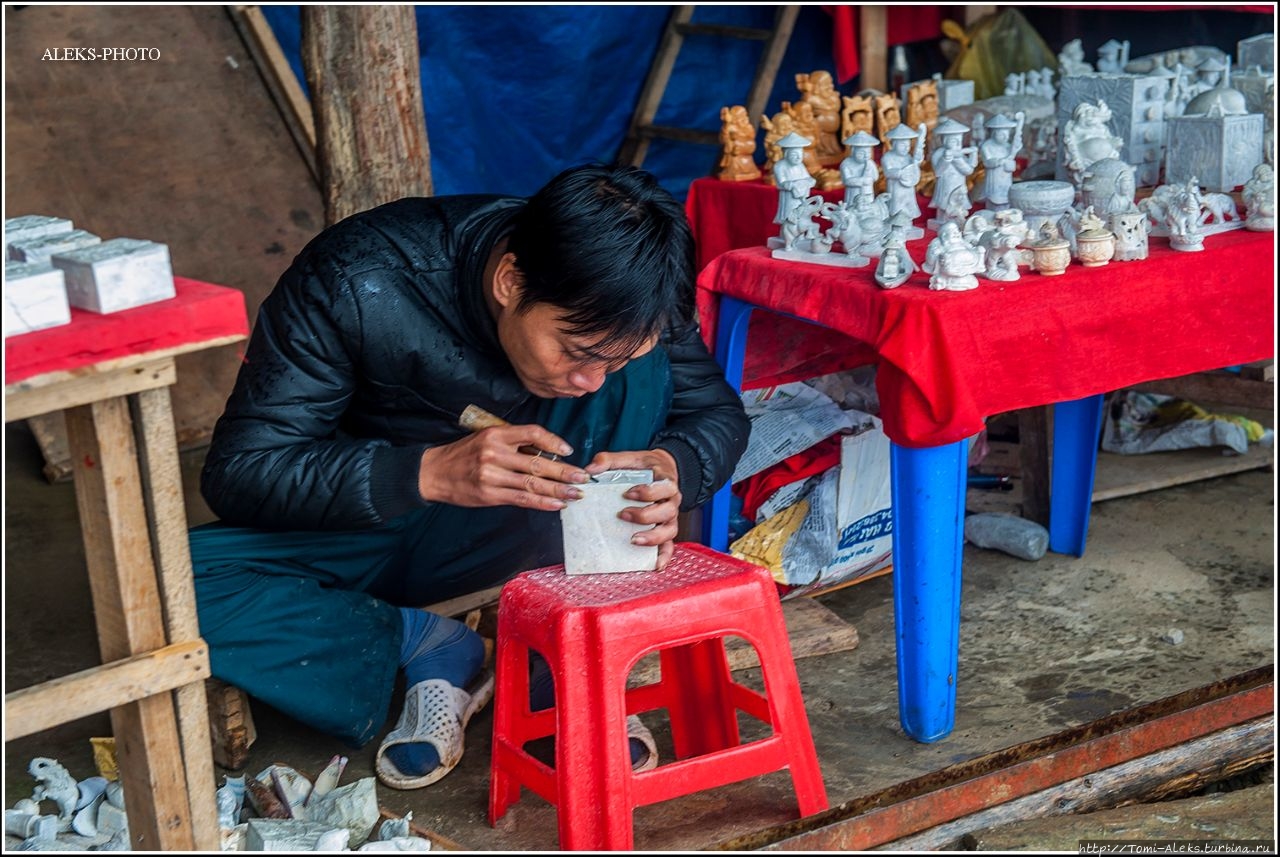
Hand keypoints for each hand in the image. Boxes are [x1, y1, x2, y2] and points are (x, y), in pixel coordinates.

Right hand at [417, 424, 592, 510]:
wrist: (434, 472)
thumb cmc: (464, 454)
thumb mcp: (485, 438)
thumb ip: (512, 442)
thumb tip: (546, 453)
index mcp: (495, 434)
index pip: (532, 433)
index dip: (553, 441)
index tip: (568, 450)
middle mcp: (494, 453)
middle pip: (537, 462)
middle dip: (564, 472)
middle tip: (582, 477)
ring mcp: (492, 475)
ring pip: (532, 484)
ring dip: (558, 491)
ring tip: (576, 494)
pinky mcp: (489, 494)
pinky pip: (521, 499)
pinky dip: (541, 503)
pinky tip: (557, 504)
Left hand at [583, 449, 681, 569]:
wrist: (662, 471)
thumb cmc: (646, 467)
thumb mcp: (630, 458)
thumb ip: (610, 460)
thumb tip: (590, 470)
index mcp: (666, 482)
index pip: (664, 487)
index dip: (647, 492)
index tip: (628, 493)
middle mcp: (671, 502)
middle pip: (667, 511)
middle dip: (645, 515)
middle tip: (623, 514)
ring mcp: (670, 518)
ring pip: (669, 531)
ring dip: (653, 538)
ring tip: (633, 540)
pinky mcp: (666, 530)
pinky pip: (670, 546)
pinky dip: (664, 557)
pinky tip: (654, 566)